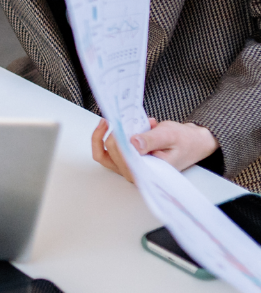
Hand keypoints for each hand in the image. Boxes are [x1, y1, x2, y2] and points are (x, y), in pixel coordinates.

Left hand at [91, 117, 218, 182]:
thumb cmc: (184, 141)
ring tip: (113, 121)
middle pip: (111, 155)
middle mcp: (136, 173)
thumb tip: (134, 143)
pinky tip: (113, 125)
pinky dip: (104, 137)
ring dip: (102, 137)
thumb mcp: (170, 135)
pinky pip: (106, 152)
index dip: (117, 143)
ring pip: (103, 154)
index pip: (124, 160)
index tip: (117, 126)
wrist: (192, 142)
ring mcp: (128, 167)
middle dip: (114, 134)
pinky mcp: (125, 160)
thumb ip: (152, 140)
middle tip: (121, 119)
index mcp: (149, 172)